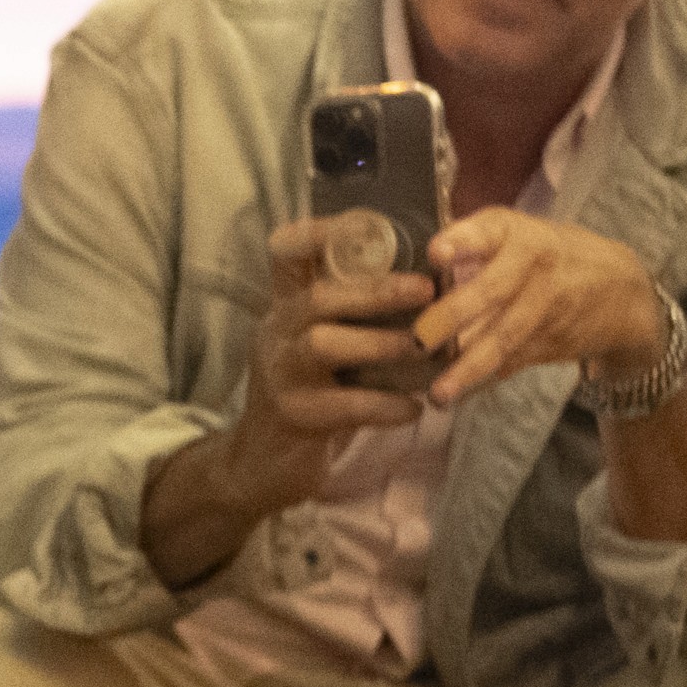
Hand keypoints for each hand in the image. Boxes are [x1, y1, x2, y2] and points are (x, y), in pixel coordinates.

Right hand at [207, 214, 442, 507]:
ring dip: (381, 344)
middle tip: (425, 289)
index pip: (286, 255)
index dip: (318, 231)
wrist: (260, 466)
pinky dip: (384, 405)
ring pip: (325, 345)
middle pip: (317, 296)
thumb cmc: (306, 401)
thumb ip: (350, 322)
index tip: (366, 220)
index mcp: (284, 311)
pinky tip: (413, 409)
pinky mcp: (293, 416)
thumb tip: (417, 286)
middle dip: (375, 290)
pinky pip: (344, 405)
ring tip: (425, 350)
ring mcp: (279, 375)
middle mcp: (276, 334)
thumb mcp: (318, 352)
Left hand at [408, 207, 667, 409]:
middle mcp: (534, 266)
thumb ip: (471, 245)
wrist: (622, 290)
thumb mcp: (520, 233)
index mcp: (518, 233)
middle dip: (456, 315)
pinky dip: (484, 381)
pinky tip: (459, 397)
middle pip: (494, 290)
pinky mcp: (552, 341)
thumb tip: (413, 271)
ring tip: (439, 393)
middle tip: (420, 339)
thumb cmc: (548, 255)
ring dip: (470, 367)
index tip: (436, 253)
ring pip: (505, 337)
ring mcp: (546, 307)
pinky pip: (512, 363)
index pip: (489, 231)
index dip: (463, 241)